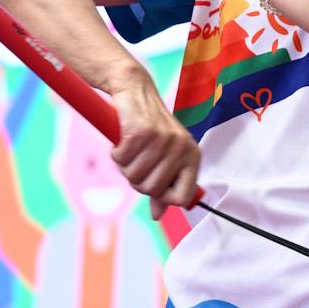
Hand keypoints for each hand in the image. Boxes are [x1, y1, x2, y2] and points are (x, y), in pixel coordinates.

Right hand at [105, 71, 201, 218]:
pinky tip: (122, 140)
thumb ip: (162, 187)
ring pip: (134, 176)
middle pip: (152, 189)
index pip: (182, 197)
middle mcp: (181, 148)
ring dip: (125, 166)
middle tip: (136, 161)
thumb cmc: (149, 128)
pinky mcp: (142, 131)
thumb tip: (158, 216)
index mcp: (192, 156)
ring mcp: (163, 139)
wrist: (135, 90)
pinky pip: (122, 159)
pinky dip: (116, 153)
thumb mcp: (162, 158)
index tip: (152, 181)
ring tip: (129, 149)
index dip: (162, 196)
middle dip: (137, 179)